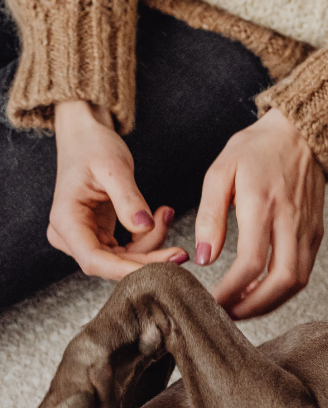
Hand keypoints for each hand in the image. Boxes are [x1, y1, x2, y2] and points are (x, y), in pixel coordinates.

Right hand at [50, 101, 186, 278]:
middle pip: (112, 263)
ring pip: (124, 258)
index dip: (128, 270)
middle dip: (149, 259)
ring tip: (166, 213)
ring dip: (152, 244)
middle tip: (181, 251)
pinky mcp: (100, 234)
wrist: (86, 137)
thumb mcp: (114, 168)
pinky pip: (128, 248)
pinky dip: (148, 237)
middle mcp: (70, 235)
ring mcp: (84, 237)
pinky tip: (160, 215)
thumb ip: (128, 199)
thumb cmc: (94, 147)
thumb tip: (144, 227)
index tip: (162, 269)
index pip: (94, 260)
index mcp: (66, 220)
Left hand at [195, 107, 324, 318]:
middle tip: (227, 316)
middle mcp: (292, 221)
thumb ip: (209, 215)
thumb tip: (203, 258)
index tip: (210, 301)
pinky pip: (304, 271)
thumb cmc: (257, 149)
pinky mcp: (317, 233)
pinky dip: (283, 290)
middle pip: (282, 282)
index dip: (231, 291)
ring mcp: (309, 229)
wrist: (302, 133)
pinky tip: (260, 290)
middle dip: (254, 307)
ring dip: (270, 303)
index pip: (252, 263)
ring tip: (242, 308)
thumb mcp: (221, 172)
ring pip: (298, 282)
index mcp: (264, 205)